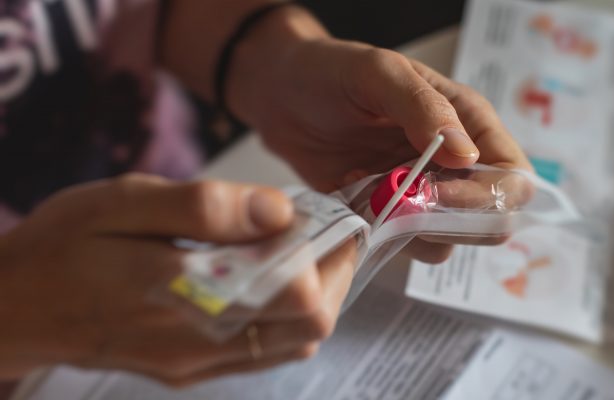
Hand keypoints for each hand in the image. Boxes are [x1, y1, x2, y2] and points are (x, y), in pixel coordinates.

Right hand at [0, 174, 355, 386]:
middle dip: (331, 274)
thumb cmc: (63, 245)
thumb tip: (279, 210)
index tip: (323, 215)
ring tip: (291, 248)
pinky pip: (265, 351)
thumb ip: (204, 207)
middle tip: (316, 230)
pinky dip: (285, 315)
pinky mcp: (191, 368)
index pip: (299, 295)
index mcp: (186, 294)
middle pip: (310, 325)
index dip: (329, 253)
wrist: (16, 306)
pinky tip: (265, 277)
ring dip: (313, 294)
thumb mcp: (123, 203)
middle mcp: (200, 341)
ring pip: (295, 342)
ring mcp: (198, 361)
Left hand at [228, 7, 530, 261]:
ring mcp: (424, 194)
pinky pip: (406, 245)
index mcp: (468, 122)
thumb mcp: (379, 74)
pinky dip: (383, 233)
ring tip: (369, 189)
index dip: (486, 196)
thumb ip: (424, 108)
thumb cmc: (332, 73)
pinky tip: (355, 196)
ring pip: (449, 240)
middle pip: (491, 219)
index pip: (512, 176)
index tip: (435, 192)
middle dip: (451, 220)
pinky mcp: (391, 215)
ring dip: (412, 228)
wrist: (282, 97)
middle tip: (402, 199)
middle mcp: (455, 164)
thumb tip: (467, 156)